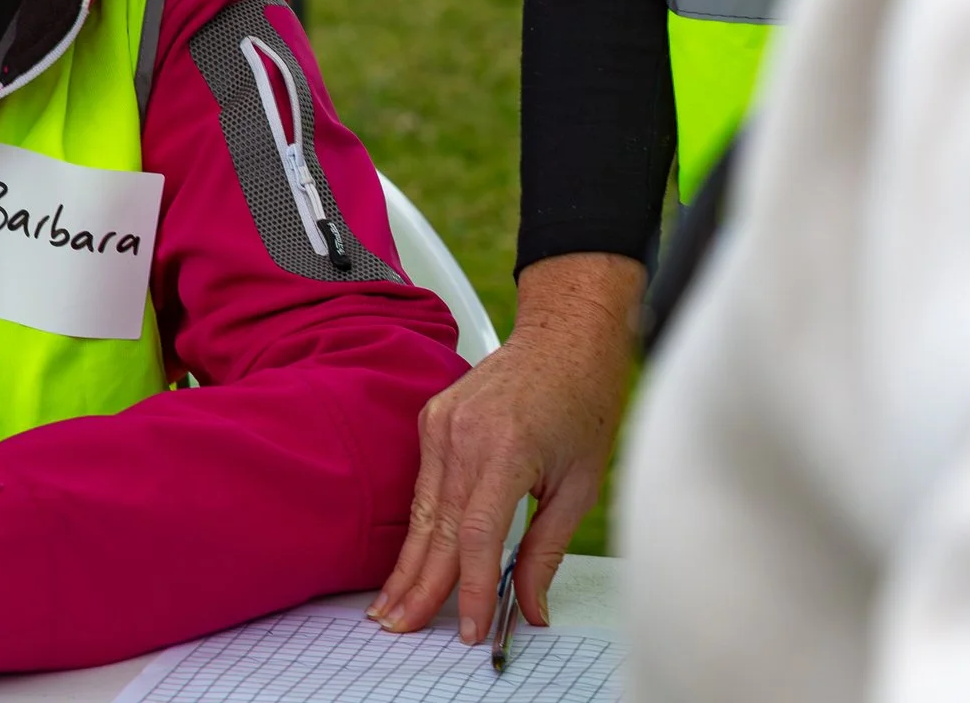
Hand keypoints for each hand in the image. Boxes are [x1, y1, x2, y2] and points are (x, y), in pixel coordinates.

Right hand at [368, 254, 640, 644]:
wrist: (561, 341)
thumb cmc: (581, 405)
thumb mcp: (580, 485)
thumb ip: (547, 550)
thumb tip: (530, 607)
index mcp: (504, 450)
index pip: (476, 535)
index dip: (468, 587)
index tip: (467, 629)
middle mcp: (462, 436)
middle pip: (435, 528)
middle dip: (417, 585)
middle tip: (397, 627)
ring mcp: (439, 425)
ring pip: (421, 511)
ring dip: (406, 562)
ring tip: (388, 606)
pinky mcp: (431, 420)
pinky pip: (422, 485)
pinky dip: (417, 527)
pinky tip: (406, 560)